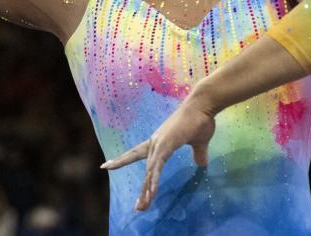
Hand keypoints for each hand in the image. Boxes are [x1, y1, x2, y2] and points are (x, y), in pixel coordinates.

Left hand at [99, 99, 215, 210]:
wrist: (204, 104)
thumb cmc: (201, 119)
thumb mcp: (199, 142)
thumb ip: (198, 154)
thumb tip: (202, 164)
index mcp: (161, 141)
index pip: (136, 153)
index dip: (122, 160)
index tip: (106, 166)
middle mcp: (156, 142)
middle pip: (143, 168)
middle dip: (140, 188)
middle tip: (137, 206)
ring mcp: (160, 143)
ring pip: (149, 171)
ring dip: (146, 190)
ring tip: (143, 206)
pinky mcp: (166, 145)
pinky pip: (157, 167)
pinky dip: (153, 180)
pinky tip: (151, 192)